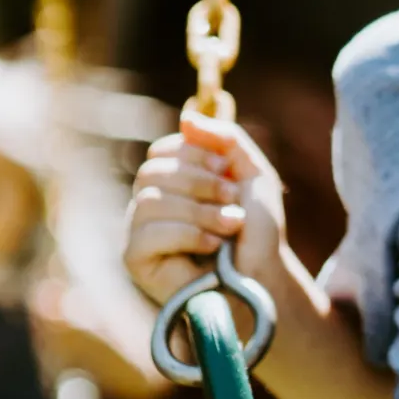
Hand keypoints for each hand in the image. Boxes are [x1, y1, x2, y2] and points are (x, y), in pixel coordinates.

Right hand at [124, 107, 289, 308]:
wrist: (263, 278)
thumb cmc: (256, 231)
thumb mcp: (252, 173)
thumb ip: (226, 139)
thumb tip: (186, 119)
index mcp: (171, 181)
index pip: (163, 151)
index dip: (195, 155)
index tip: (228, 171)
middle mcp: (149, 203)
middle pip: (152, 171)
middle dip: (200, 183)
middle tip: (233, 201)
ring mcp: (139, 231)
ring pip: (149, 200)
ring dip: (199, 211)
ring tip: (229, 227)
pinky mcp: (136, 260)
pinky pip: (146, 233)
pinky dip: (186, 234)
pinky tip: (211, 247)